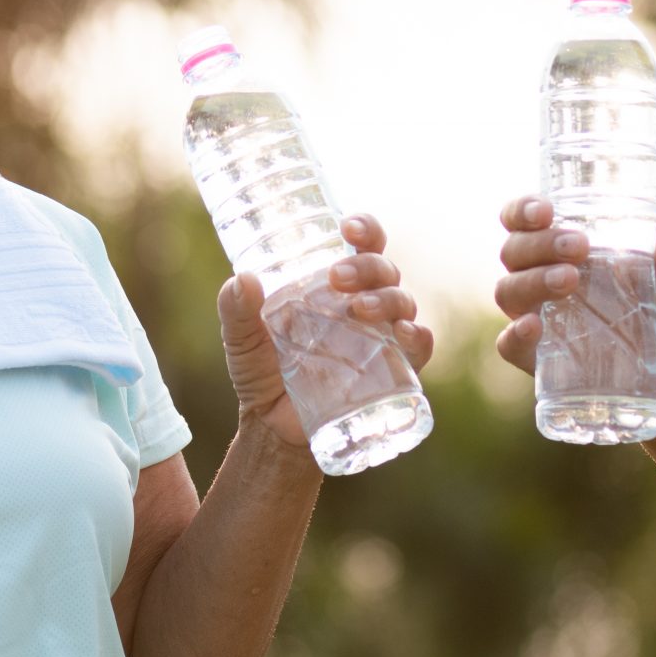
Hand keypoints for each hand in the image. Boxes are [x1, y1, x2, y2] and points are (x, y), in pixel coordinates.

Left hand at [217, 213, 432, 451]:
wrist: (274, 429)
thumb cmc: (263, 373)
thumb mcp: (242, 340)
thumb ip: (237, 310)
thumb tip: (242, 280)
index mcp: (335, 286)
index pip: (363, 245)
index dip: (365, 229)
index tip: (346, 227)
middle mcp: (366, 303)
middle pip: (384, 269)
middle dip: (368, 266)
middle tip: (338, 277)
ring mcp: (382, 337)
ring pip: (402, 301)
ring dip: (387, 298)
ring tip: (360, 308)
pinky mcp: (393, 372)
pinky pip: (419, 348)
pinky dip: (418, 337)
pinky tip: (404, 334)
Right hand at [494, 200, 655, 403]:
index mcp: (563, 251)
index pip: (523, 222)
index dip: (521, 211)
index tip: (546, 210)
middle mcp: (541, 280)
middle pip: (513, 252)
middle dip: (540, 244)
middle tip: (580, 246)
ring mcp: (539, 320)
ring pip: (508, 292)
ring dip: (532, 280)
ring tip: (570, 280)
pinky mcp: (541, 361)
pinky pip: (509, 346)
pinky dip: (514, 334)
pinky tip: (532, 326)